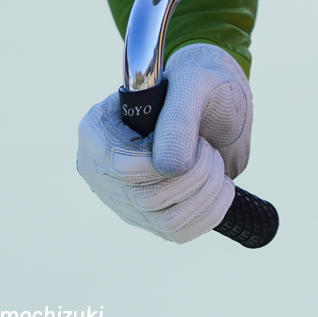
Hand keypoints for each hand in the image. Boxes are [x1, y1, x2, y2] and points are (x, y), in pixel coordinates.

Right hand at [76, 43, 252, 242]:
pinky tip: (219, 188)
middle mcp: (101, 168)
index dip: (167, 162)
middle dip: (196, 176)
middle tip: (211, 150)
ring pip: (165, 221)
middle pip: (145, 198)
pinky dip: (209, 212)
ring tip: (215, 164)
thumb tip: (170, 169)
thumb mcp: (194, 84)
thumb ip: (178, 119)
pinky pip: (177, 232)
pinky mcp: (146, 217)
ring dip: (206, 193)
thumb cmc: (201, 84)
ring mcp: (121, 197)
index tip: (199, 143)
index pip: (121, 166)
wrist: (216, 102)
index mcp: (98, 129)